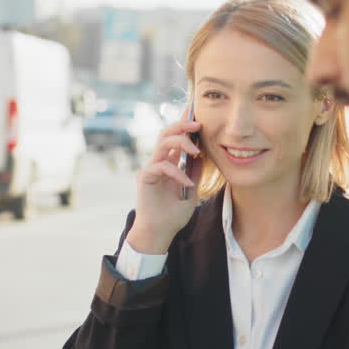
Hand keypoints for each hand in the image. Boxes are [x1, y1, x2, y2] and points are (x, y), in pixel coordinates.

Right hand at [124, 116, 203, 253]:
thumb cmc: (173, 214)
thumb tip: (203, 155)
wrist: (160, 232)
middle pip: (166, 133)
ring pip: (162, 143)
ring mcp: (150, 168)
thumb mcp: (191, 191)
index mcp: (168, 163)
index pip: (175, 138)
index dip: (184, 125)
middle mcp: (158, 162)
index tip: (198, 116)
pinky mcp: (144, 178)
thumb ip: (195, 173)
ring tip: (195, 151)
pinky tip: (186, 182)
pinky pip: (161, 166)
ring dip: (180, 142)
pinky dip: (176, 172)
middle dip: (182, 125)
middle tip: (198, 124)